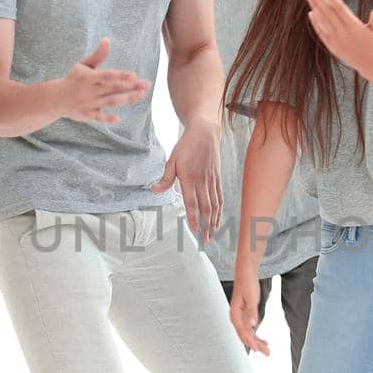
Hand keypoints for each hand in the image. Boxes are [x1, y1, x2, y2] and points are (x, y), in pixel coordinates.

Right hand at [59, 38, 150, 123]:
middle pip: (113, 88)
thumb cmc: (74, 79)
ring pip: (109, 101)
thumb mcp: (83, 65)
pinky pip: (97, 117)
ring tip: (141, 95)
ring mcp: (88, 103)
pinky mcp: (86, 114)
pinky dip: (106, 118)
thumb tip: (106, 39)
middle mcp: (89, 90)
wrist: (55, 98)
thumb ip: (98, 55)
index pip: (106, 76)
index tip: (134, 75)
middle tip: (147, 85)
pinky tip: (118, 119)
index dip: (120, 75)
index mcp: (88, 77)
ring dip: (126, 99)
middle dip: (130, 87)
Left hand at [150, 119, 221, 240]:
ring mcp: (212, 181)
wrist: (205, 133)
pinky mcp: (218, 179)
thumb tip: (153, 190)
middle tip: (205, 240)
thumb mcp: (171, 160)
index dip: (193, 218)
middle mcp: (203, 181)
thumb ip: (165, 178)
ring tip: (212, 235)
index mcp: (189, 178)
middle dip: (205, 225)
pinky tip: (218, 220)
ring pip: (215, 205)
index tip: (194, 230)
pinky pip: (220, 198)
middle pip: (206, 208)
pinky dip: (220, 211)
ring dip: (214, 221)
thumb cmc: (186, 146)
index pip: (192, 202)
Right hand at [228, 275, 267, 354]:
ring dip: (257, 341)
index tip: (258, 350)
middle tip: (267, 353)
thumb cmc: (247, 283)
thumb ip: (251, 312)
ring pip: (248, 333)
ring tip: (267, 349)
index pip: (243, 332)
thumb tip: (253, 325)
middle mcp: (236, 317)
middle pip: (245, 335)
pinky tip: (262, 339)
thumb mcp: (251, 297)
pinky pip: (249, 328)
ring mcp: (240, 316)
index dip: (251, 342)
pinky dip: (255, 334)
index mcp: (235, 314)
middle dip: (256, 345)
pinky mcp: (244, 313)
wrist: (246, 273)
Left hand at [305, 0, 372, 77]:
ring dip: (315, 7)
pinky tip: (311, 13)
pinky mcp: (332, 47)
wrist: (371, 65)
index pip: (339, 7)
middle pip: (328, 11)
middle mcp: (343, 32)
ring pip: (323, 20)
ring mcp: (336, 40)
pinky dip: (315, 23)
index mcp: (354, 25)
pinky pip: (321, 33)